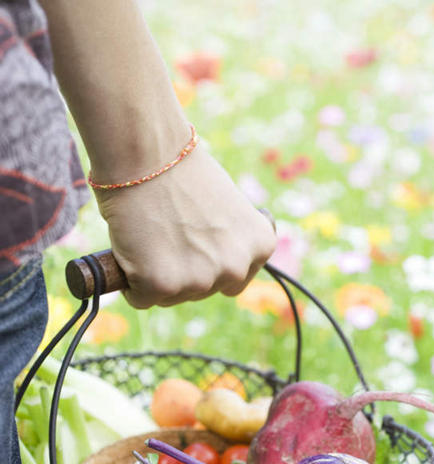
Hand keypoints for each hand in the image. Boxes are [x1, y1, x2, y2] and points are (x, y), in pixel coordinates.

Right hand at [94, 144, 276, 308]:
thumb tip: (212, 263)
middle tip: (165, 232)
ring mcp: (200, 281)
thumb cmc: (180, 170)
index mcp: (260, 245)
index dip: (208, 262)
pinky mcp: (162, 286)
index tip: (193, 240)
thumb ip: (229, 240)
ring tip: (150, 234)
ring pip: (171, 297)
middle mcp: (236, 268)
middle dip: (182, 271)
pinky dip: (131, 281)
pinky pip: (141, 298)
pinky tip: (131, 248)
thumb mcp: (228, 207)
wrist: (146, 152)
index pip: (234, 281)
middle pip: (202, 292)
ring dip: (156, 275)